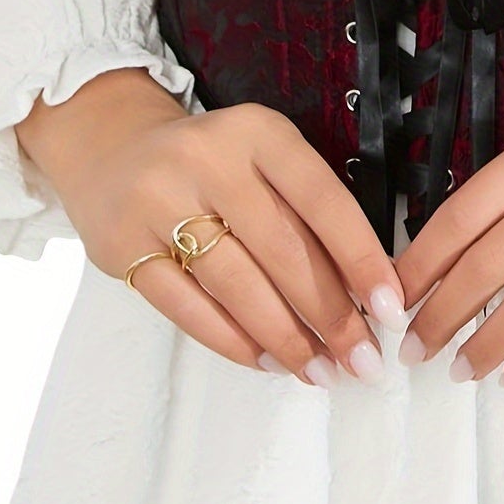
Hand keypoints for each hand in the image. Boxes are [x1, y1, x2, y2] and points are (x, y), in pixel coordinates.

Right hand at [18, 69, 404, 386]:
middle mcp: (209, 160)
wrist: (111, 146)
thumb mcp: (262, 157)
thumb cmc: (211, 164)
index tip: (392, 308)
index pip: (323, 200)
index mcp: (258, 132)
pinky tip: (266, 360)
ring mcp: (160, 202)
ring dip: (286, 338)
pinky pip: (188, 307)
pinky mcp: (124, 246)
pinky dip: (232, 341)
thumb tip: (364, 294)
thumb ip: (307, 210)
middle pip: (283, 250)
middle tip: (363, 360)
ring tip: (320, 371)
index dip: (362, 258)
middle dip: (331, 315)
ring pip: (237, 284)